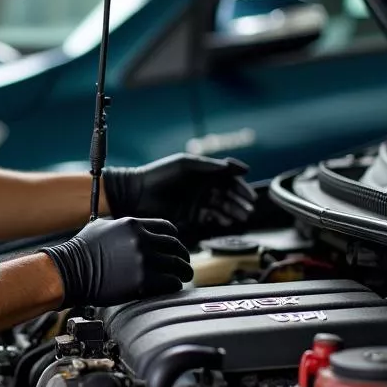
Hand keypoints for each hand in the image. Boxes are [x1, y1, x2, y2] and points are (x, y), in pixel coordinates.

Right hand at [39, 217, 192, 306]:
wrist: (70, 272)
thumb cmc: (81, 251)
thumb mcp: (101, 226)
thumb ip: (121, 225)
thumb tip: (130, 229)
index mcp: (133, 225)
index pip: (167, 229)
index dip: (174, 239)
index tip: (174, 248)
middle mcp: (141, 240)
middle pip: (176, 247)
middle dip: (183, 257)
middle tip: (183, 265)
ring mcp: (143, 261)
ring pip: (177, 266)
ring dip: (182, 272)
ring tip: (182, 277)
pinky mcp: (142, 282)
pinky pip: (170, 283)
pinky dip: (173, 285)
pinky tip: (170, 287)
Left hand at [102, 154, 256, 232]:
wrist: (137, 193)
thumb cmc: (160, 174)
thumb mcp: (185, 164)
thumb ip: (210, 165)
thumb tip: (235, 167)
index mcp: (203, 172)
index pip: (228, 178)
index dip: (240, 186)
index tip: (249, 194)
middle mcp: (202, 186)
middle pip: (227, 194)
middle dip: (239, 201)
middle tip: (249, 208)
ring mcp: (197, 201)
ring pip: (221, 206)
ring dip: (233, 211)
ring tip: (242, 217)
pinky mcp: (190, 214)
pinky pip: (210, 217)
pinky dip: (220, 219)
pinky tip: (227, 221)